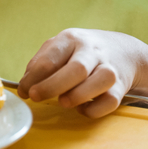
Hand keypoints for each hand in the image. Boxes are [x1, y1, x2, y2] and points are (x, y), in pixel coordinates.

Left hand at [17, 29, 145, 117]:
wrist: (123, 51)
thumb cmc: (81, 52)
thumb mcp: (60, 47)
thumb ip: (41, 63)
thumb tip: (26, 85)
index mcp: (71, 39)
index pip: (50, 58)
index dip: (33, 77)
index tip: (24, 91)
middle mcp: (92, 51)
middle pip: (77, 69)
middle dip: (53, 86)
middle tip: (36, 97)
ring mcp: (109, 68)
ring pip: (100, 81)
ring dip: (78, 95)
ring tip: (63, 102)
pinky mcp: (120, 86)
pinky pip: (110, 101)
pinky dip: (94, 109)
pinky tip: (82, 108)